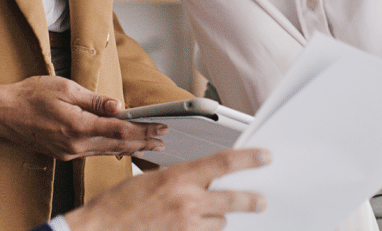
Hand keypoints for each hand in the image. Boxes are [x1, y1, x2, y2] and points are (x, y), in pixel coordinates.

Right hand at [0, 76, 167, 159]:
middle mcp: (76, 145)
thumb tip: (117, 106)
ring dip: (131, 148)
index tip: (161, 126)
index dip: (144, 129)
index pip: (120, 130)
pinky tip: (122, 148)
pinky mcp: (64, 153)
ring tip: (150, 145)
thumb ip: (93, 100)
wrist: (2, 113)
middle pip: (118, 145)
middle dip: (143, 142)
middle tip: (164, 139)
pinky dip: (113, 150)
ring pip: (108, 152)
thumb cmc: (30, 96)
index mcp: (78, 126)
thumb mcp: (64, 88)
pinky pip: (95, 153)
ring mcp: (69, 152)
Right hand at [62, 148, 270, 230]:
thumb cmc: (117, 207)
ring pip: (220, 223)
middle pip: (232, 199)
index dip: (249, 159)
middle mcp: (186, 202)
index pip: (223, 163)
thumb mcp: (149, 180)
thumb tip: (201, 180)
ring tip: (199, 218)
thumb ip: (179, 180)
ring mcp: (187, 227)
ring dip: (215, 220)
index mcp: (177, 178)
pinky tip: (190, 228)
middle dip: (250, 200)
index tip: (264, 157)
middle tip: (261, 200)